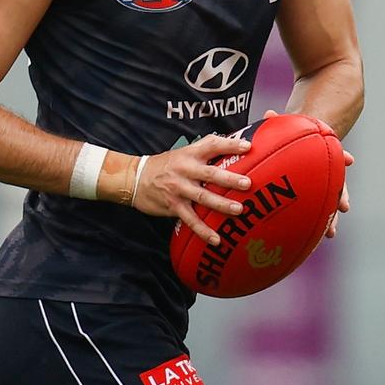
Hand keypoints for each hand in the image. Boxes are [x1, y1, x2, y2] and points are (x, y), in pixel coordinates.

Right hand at [132, 134, 253, 245]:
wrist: (136, 178)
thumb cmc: (166, 165)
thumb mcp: (184, 152)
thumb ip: (206, 149)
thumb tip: (235, 145)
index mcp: (190, 154)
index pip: (212, 145)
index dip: (230, 145)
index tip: (248, 147)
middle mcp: (185, 170)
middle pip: (210, 173)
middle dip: (229, 178)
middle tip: (247, 183)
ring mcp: (179, 188)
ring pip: (202, 197)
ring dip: (221, 204)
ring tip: (238, 210)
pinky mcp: (174, 206)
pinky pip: (191, 219)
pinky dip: (203, 230)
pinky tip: (216, 239)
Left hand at [262, 109, 352, 239]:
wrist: (300, 146)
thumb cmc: (290, 138)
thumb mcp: (285, 130)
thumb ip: (277, 124)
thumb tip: (268, 114)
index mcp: (322, 154)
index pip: (336, 155)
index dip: (343, 157)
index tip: (351, 159)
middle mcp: (326, 172)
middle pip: (337, 186)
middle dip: (341, 197)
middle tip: (344, 207)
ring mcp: (320, 186)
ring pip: (327, 205)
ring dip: (329, 219)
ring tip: (330, 233)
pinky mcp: (309, 198)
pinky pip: (312, 214)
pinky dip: (311, 226)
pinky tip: (308, 242)